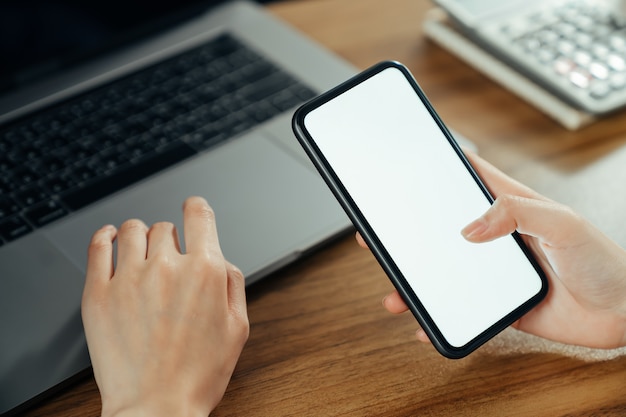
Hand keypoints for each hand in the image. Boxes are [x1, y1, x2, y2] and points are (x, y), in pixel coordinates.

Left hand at [81, 196, 248, 416]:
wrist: (157, 408)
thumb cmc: (197, 374)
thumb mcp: (238, 328)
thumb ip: (233, 283)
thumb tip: (220, 258)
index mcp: (205, 272)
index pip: (199, 215)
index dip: (197, 208)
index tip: (193, 209)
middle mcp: (167, 267)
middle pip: (165, 227)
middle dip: (170, 240)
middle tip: (170, 262)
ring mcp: (129, 278)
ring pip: (133, 230)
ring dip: (140, 235)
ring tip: (141, 251)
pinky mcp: (98, 293)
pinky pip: (98, 246)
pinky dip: (105, 236)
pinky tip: (110, 238)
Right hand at [358, 151, 625, 348]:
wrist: (624, 313)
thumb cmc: (605, 261)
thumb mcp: (563, 223)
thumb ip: (516, 214)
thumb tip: (469, 228)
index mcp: (510, 206)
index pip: (465, 178)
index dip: (435, 169)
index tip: (403, 167)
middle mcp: (496, 237)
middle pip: (440, 229)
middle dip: (407, 232)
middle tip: (377, 237)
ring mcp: (493, 271)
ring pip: (442, 271)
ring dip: (415, 281)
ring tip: (395, 292)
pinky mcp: (497, 303)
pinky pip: (459, 308)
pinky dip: (439, 316)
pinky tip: (424, 323)